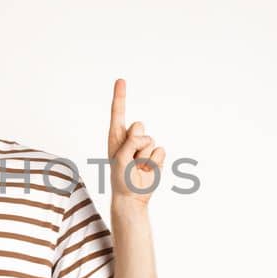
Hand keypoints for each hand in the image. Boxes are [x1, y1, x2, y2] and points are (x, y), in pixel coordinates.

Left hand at [107, 78, 164, 206]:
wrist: (132, 197)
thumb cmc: (121, 179)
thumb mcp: (119, 160)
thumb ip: (129, 143)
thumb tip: (144, 135)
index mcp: (116, 137)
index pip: (118, 113)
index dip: (120, 96)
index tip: (120, 80)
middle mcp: (130, 138)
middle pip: (139, 126)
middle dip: (136, 142)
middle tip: (130, 159)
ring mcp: (144, 146)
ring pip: (151, 140)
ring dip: (144, 156)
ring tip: (137, 167)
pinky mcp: (156, 155)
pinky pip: (160, 150)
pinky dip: (154, 162)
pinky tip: (147, 170)